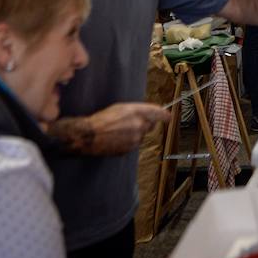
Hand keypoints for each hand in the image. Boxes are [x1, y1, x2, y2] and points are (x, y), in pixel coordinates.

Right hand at [50, 102, 169, 155]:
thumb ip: (137, 111)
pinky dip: (128, 142)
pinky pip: (133, 144)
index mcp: (137, 112)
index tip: (168, 117)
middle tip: (130, 122)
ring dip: (134, 134)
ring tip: (118, 131)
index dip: (165, 115)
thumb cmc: (102, 119)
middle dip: (145, 124)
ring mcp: (135, 139)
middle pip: (150, 125)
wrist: (89, 136)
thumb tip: (147, 115)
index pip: (158, 113)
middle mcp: (139, 126)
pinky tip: (116, 138)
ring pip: (140, 136)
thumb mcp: (120, 108)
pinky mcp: (129, 149)